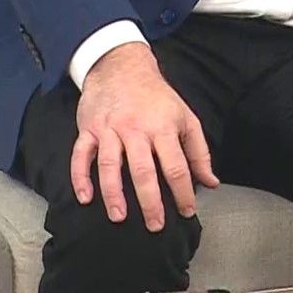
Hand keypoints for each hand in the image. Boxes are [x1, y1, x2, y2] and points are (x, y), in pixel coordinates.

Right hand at [71, 44, 218, 230]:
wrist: (121, 67)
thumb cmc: (157, 97)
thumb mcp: (186, 118)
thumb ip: (199, 152)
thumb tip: (211, 182)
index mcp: (164, 127)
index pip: (176, 165)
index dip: (184, 191)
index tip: (187, 211)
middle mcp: (136, 129)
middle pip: (143, 170)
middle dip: (150, 201)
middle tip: (155, 226)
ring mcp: (110, 129)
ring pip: (111, 165)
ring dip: (113, 194)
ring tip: (119, 217)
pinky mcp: (89, 129)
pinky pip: (81, 155)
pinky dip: (80, 177)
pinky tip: (85, 198)